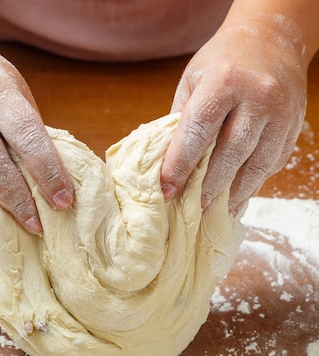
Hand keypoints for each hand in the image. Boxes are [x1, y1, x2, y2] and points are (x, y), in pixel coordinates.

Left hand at [161, 16, 307, 214]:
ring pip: (257, 163)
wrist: (271, 39)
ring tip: (214, 211)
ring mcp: (281, 112)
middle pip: (231, 152)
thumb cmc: (222, 61)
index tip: (167, 189)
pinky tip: (236, 196)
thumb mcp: (193, 80)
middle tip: (191, 209)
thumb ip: (181, 119)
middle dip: (208, 186)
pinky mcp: (294, 125)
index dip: (180, 164)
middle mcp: (257, 97)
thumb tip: (166, 163)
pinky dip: (253, 182)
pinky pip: (273, 162)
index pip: (199, 130)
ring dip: (234, 192)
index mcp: (224, 81)